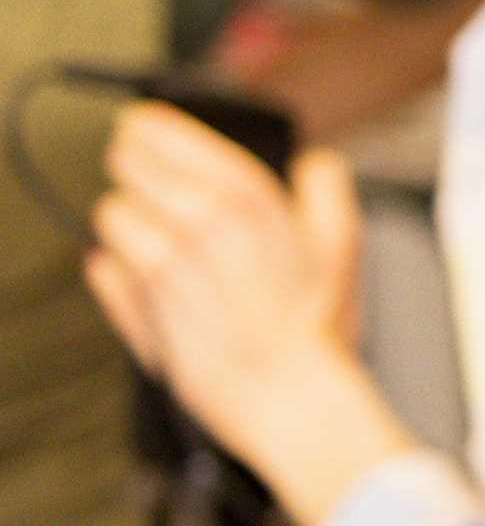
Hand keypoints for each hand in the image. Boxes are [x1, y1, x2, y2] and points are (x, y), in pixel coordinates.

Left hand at [86, 104, 403, 521]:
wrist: (289, 399)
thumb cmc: (315, 328)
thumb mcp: (341, 242)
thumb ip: (326, 185)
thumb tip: (314, 163)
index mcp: (237, 191)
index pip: (151, 126)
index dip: (151, 132)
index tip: (155, 140)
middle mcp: (188, 218)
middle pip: (122, 163)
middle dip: (140, 174)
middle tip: (163, 194)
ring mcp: (153, 263)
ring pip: (109, 216)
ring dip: (131, 225)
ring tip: (166, 246)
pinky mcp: (132, 304)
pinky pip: (102, 268)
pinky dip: (118, 271)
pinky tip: (153, 284)